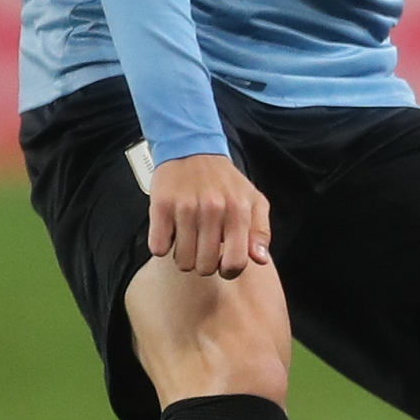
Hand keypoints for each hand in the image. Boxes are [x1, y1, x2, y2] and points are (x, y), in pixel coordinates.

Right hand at [148, 153, 271, 278]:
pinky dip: (162, 245)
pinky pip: (158, 248)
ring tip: (188, 238)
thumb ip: (260, 231)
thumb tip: (260, 259)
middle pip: (205, 267)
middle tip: (203, 247)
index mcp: (238, 211)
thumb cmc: (224, 180)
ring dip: (184, 256)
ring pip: (182, 261)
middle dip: (204, 263)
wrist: (191, 148)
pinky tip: (171, 232)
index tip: (223, 264)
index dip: (229, 271)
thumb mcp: (253, 200)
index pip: (235, 262)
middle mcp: (213, 210)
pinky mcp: (161, 206)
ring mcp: (185, 208)